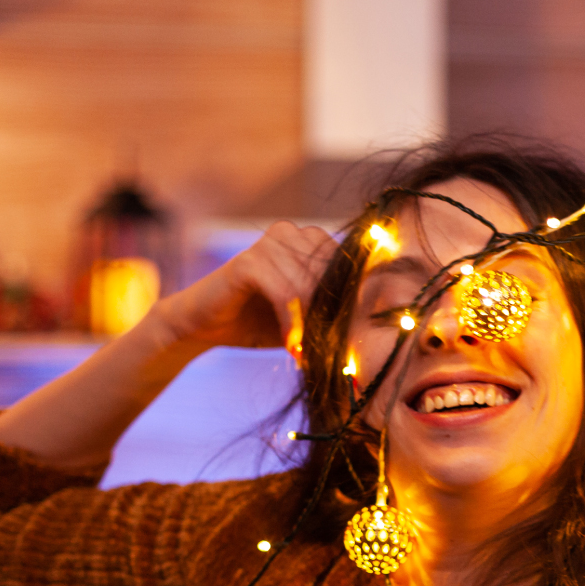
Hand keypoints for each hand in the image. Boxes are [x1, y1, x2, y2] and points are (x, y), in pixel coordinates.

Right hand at [149, 221, 336, 355]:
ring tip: (306, 352)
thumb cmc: (260, 322)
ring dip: (313, 326)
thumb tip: (382, 322)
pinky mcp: (249, 262)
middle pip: (335, 277)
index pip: (352, 266)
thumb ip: (336, 310)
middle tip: (329, 351)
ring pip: (313, 288)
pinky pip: (287, 294)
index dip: (354, 303)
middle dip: (333, 317)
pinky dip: (292, 324)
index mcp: (311, 239)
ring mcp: (270, 242)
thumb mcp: (307, 316)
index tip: (351, 338)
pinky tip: (290, 345)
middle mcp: (292, 233)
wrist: (202, 325)